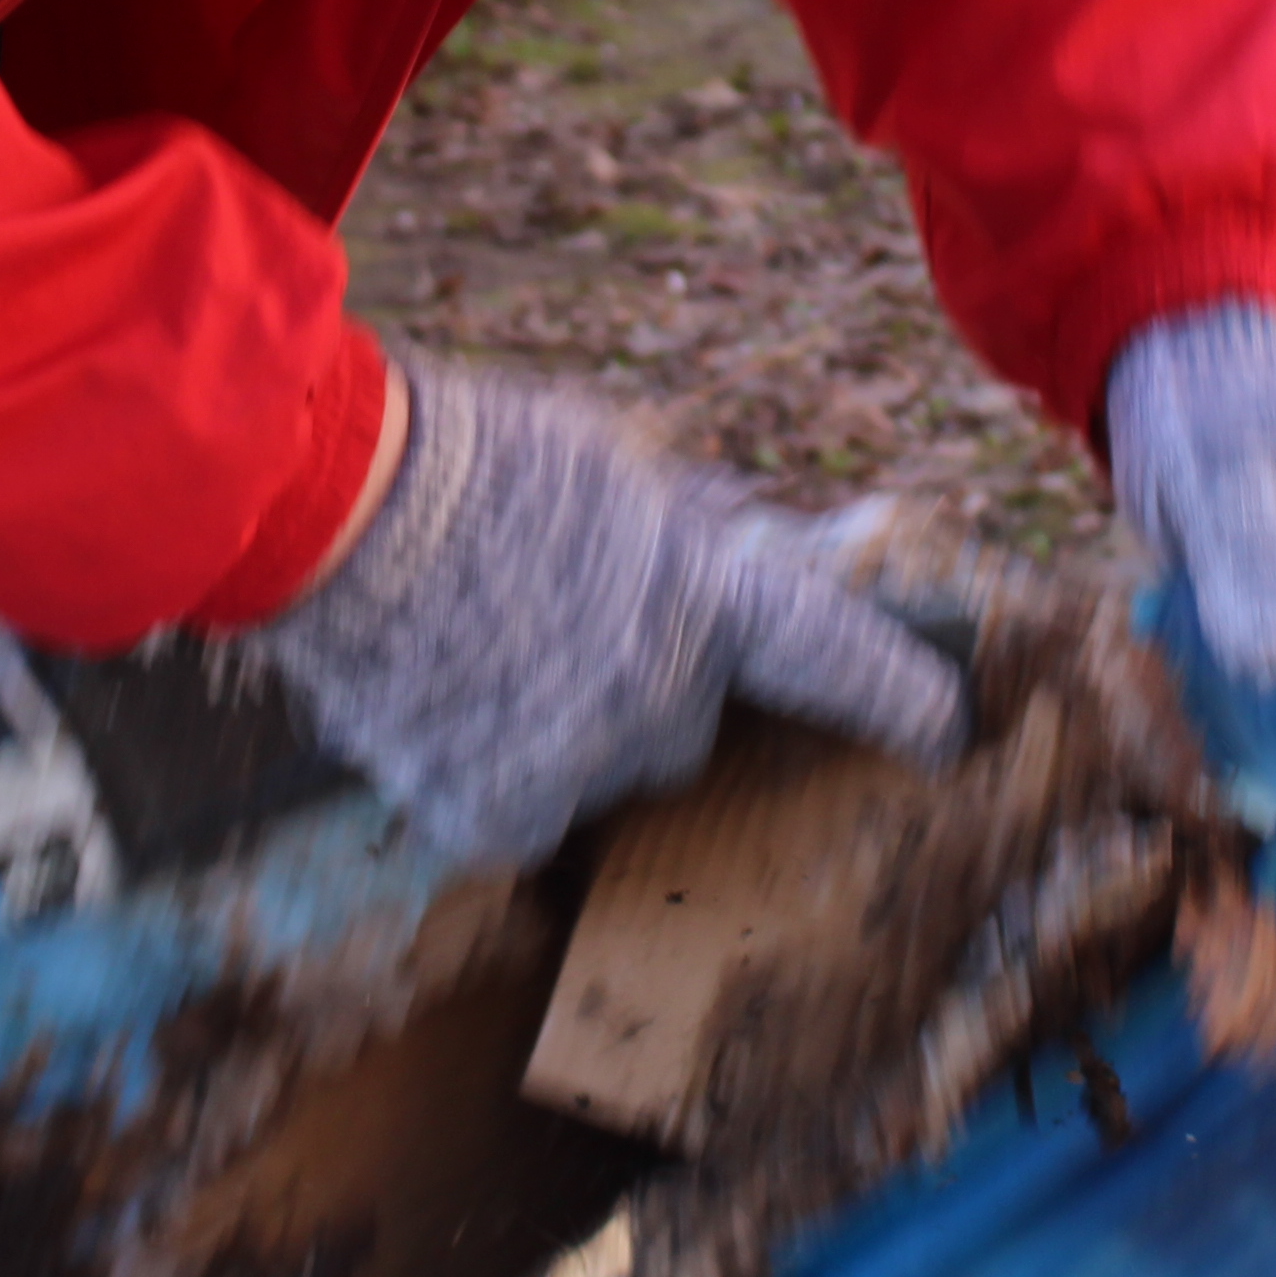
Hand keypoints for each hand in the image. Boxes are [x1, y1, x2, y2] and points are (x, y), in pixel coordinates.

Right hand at [253, 349, 968, 866]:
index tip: (945, 737)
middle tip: (556, 621)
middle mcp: (664, 703)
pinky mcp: (496, 817)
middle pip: (686, 724)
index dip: (905, 705)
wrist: (330, 505)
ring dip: (559, 728)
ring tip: (476, 645)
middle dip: (641, 684)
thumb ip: (697, 535)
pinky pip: (522, 815)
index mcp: (712, 601)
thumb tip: (757, 557)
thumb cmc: (474, 459)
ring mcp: (579, 771)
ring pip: (598, 770)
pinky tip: (440, 701)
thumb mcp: (620, 470)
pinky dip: (488, 774)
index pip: (843, 667)